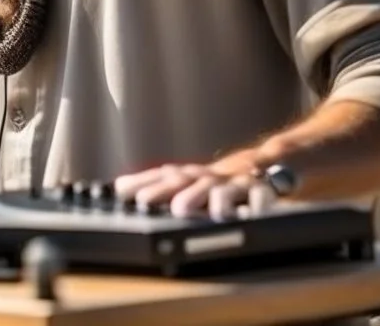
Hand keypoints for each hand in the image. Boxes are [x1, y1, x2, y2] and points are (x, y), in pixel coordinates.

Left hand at [114, 157, 278, 219]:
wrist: (257, 167)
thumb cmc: (213, 182)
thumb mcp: (185, 181)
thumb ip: (156, 185)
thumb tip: (118, 186)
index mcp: (188, 176)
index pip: (162, 176)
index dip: (142, 182)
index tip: (122, 190)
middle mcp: (208, 177)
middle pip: (185, 181)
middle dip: (165, 191)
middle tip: (147, 202)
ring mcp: (234, 183)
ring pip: (221, 189)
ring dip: (208, 198)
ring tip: (192, 210)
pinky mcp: (262, 191)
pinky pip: (262, 196)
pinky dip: (258, 203)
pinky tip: (251, 213)